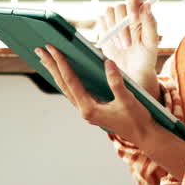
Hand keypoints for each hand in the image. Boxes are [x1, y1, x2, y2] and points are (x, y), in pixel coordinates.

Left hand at [36, 45, 154, 143]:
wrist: (144, 135)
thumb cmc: (137, 119)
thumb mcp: (128, 99)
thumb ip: (116, 82)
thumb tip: (107, 63)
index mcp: (89, 109)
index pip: (71, 81)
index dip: (61, 63)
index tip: (53, 49)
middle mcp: (85, 110)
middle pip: (63, 84)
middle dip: (51, 66)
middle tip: (40, 50)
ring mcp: (88, 110)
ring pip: (66, 88)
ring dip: (56, 72)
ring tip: (46, 58)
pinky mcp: (93, 108)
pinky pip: (75, 90)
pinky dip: (67, 78)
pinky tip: (64, 72)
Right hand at [95, 0, 159, 93]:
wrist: (132, 70)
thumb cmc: (146, 55)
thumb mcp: (151, 42)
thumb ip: (150, 23)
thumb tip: (147, 5)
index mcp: (140, 13)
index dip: (132, 6)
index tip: (134, 19)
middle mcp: (126, 14)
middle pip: (119, 7)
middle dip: (122, 26)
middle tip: (127, 44)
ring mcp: (114, 20)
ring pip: (108, 13)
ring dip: (114, 31)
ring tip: (123, 46)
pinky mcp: (104, 27)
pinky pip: (100, 22)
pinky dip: (106, 33)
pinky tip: (114, 44)